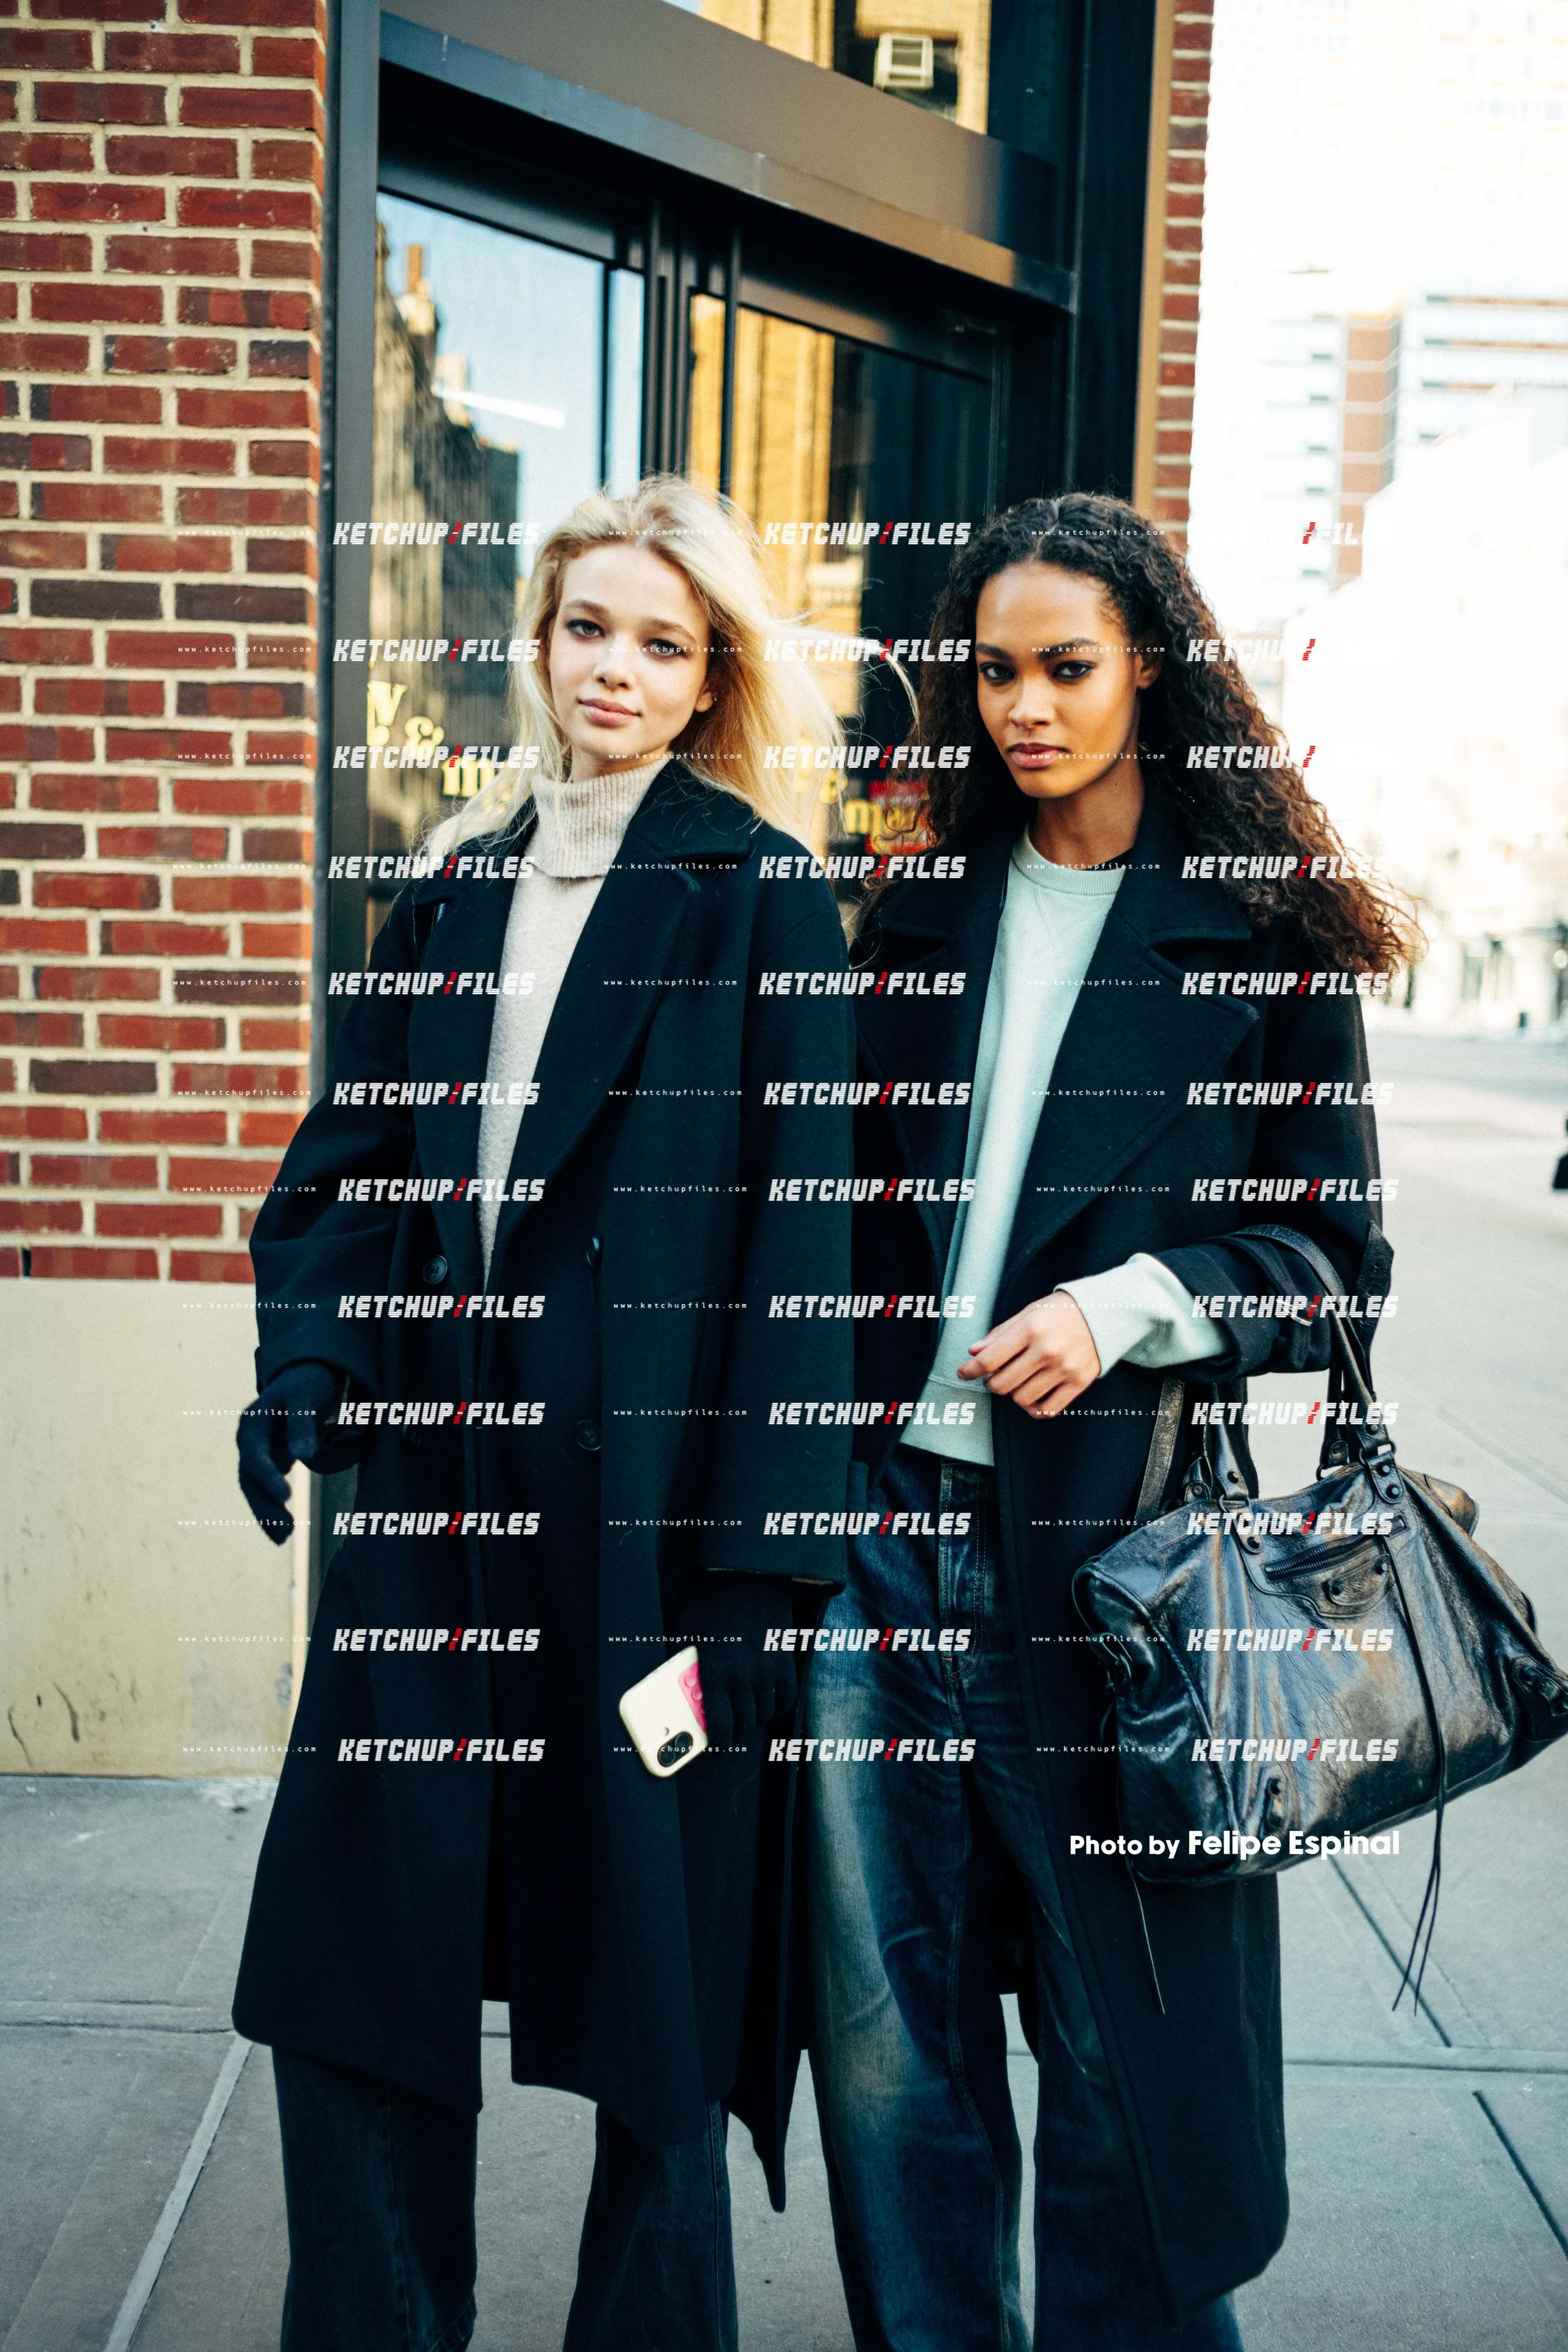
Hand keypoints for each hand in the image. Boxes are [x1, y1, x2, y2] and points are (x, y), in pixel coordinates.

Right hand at [237, 1361, 352, 1543]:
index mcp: (252, 1423)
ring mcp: (254, 1454)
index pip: (255, 1455)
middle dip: (265, 1506)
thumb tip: (304, 1456)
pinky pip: (263, 1492)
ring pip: (254, 1490)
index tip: (285, 1496)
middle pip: (249, 1479)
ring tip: (285, 1538)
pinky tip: (281, 1534)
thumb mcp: (308, 1397)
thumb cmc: (308, 1384)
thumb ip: (303, 1424)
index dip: (267, 1476)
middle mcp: (247, 1441)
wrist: (305, 1378)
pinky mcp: (265, 1465)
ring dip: (266, 1515)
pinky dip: (270, 1512)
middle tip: (287, 1531)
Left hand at [674, 1573, 797, 1748]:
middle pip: (744, 1725)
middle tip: (727, 1731)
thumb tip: (677, 1687)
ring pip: (765, 1714)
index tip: (713, 1743)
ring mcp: (768, 1671)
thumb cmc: (710, 1602)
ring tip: (744, 1714)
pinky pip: (786, 1697)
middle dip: (734, 1733)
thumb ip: (685, 1663)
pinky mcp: (785, 1661)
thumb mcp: (686, 1633)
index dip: (717, 1742)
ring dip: (754, 1719)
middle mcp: (744, 1678)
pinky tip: (766, 1701)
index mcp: (715, 1674)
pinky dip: (777, 1705)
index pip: (720, 1727)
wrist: (746, 1575)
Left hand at [957, 1290, 1100, 1420]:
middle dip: (991, 1382)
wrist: (1105, 1312)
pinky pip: (1048, 1409)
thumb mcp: (1028, 1313)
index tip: (963, 1373)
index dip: (970, 1370)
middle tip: (994, 1375)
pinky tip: (1031, 1399)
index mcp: (1030, 1329)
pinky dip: (1034, 1409)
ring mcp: (1064, 1369)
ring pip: (1022, 1399)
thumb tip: (974, 1352)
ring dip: (1012, 1394)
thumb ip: (1000, 1334)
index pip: (989, 1360)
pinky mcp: (1079, 1383)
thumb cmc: (1060, 1311)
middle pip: (1002, 1384)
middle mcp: (1047, 1351)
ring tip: (1016, 1381)